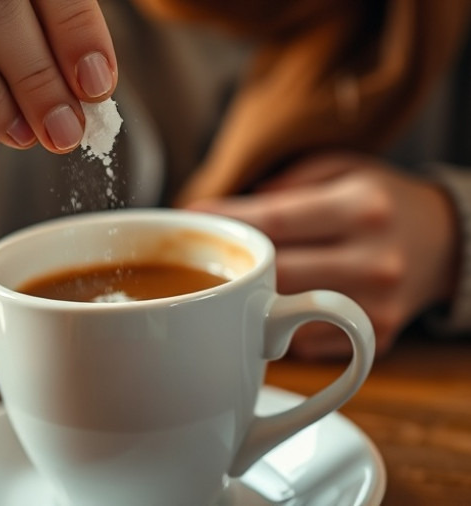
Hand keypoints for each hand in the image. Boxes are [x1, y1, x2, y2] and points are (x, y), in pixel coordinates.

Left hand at [188, 152, 458, 358]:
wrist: (444, 244)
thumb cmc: (377, 201)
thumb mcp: (337, 169)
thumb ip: (282, 186)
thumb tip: (220, 215)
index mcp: (363, 209)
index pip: (274, 221)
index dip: (225, 221)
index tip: (188, 217)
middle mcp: (375, 261)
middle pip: (274, 275)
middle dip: (232, 266)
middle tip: (200, 256)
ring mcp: (375, 308)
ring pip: (284, 316)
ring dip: (250, 302)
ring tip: (230, 284)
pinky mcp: (374, 341)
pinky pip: (303, 342)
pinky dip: (278, 328)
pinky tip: (270, 309)